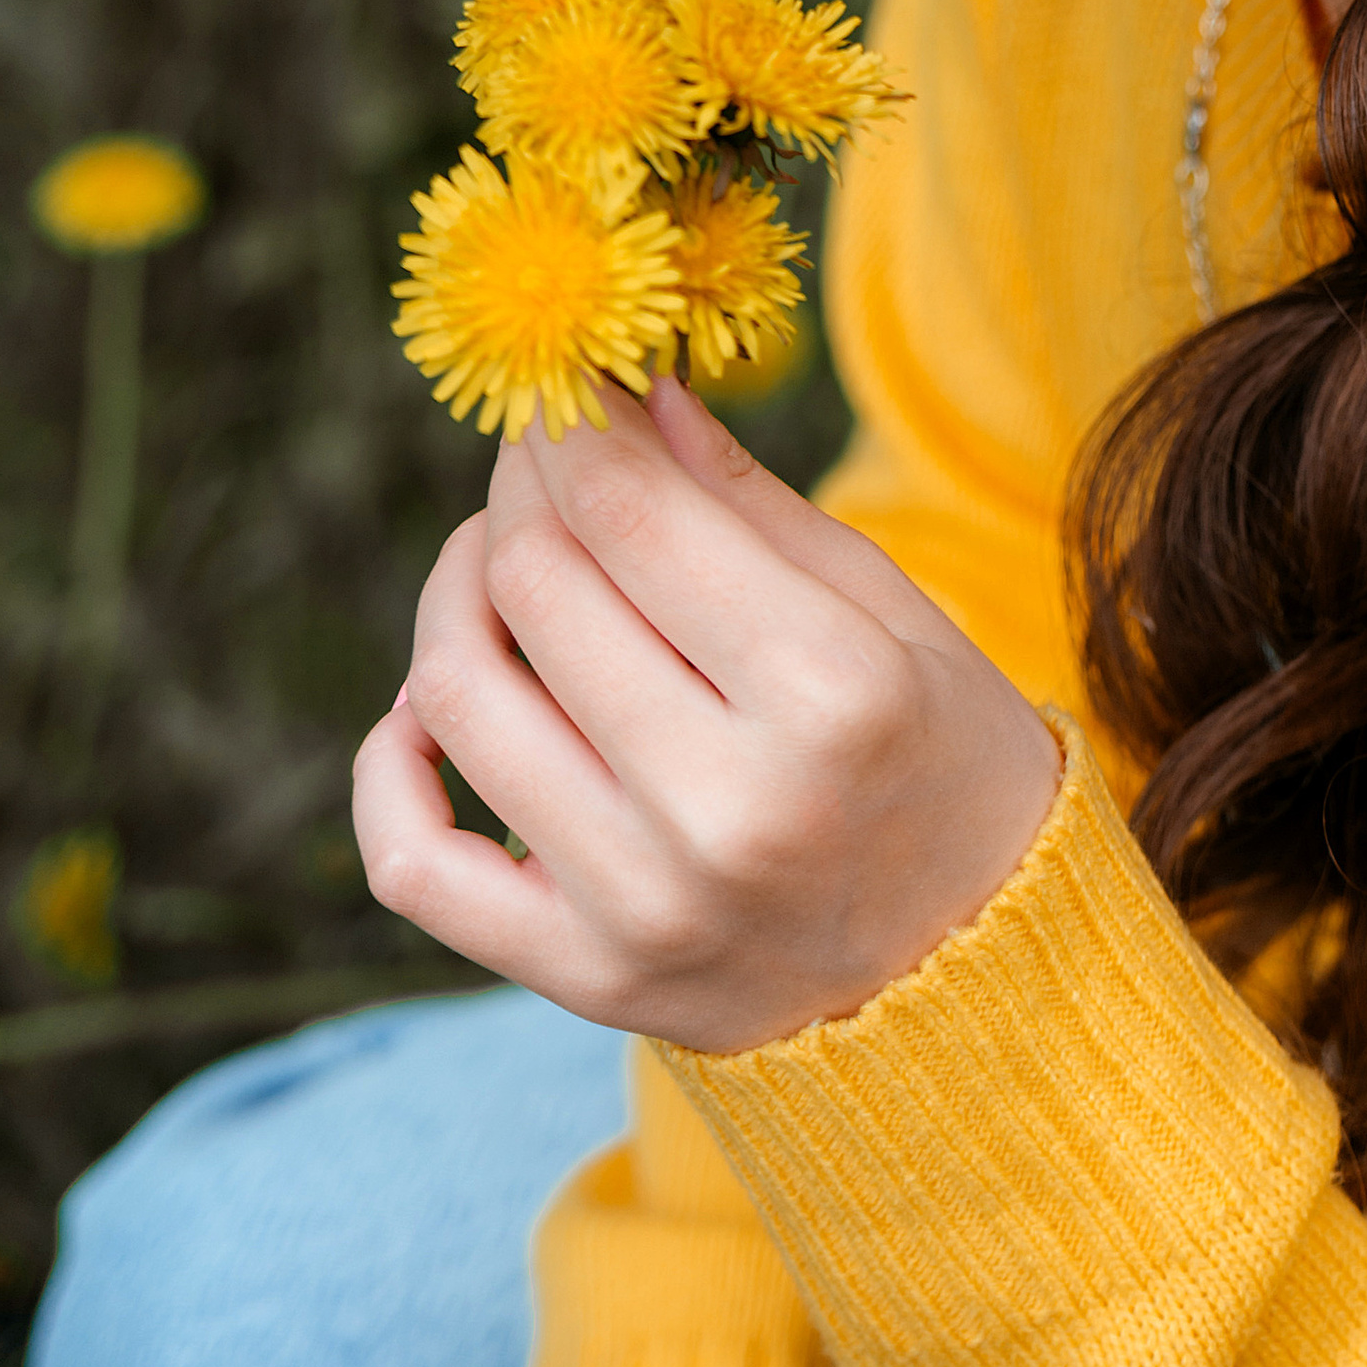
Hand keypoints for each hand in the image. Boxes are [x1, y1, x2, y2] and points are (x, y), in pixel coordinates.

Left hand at [351, 375, 1062, 1052]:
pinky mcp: (586, 979)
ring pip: (458, 700)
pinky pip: (415, 863)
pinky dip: (390, 765)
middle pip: (535, 588)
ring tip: (496, 562)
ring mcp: (645, 906)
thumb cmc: (937, 758)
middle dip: (520, 488)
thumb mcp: (887, 610)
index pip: (629, 512)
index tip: (566, 387)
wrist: (975, 977)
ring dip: (455, 594)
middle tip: (540, 455)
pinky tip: (427, 707)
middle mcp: (728, 805)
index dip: (572, 423)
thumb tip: (632, 396)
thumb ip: (746, 502)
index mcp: (830, 691)